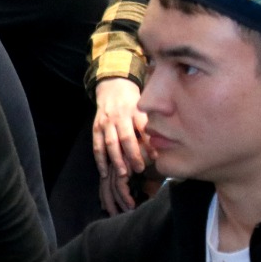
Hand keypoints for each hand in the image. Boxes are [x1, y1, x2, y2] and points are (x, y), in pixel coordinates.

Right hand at [93, 78, 149, 214]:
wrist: (113, 87)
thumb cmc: (134, 102)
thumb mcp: (144, 107)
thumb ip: (151, 123)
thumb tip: (164, 143)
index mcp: (135, 111)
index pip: (143, 128)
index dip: (149, 143)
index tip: (155, 157)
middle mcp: (120, 117)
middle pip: (126, 137)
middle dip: (132, 155)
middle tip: (140, 169)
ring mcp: (107, 123)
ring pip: (110, 143)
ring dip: (116, 159)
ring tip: (123, 174)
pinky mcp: (96, 127)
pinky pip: (97, 145)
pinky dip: (100, 160)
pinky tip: (105, 172)